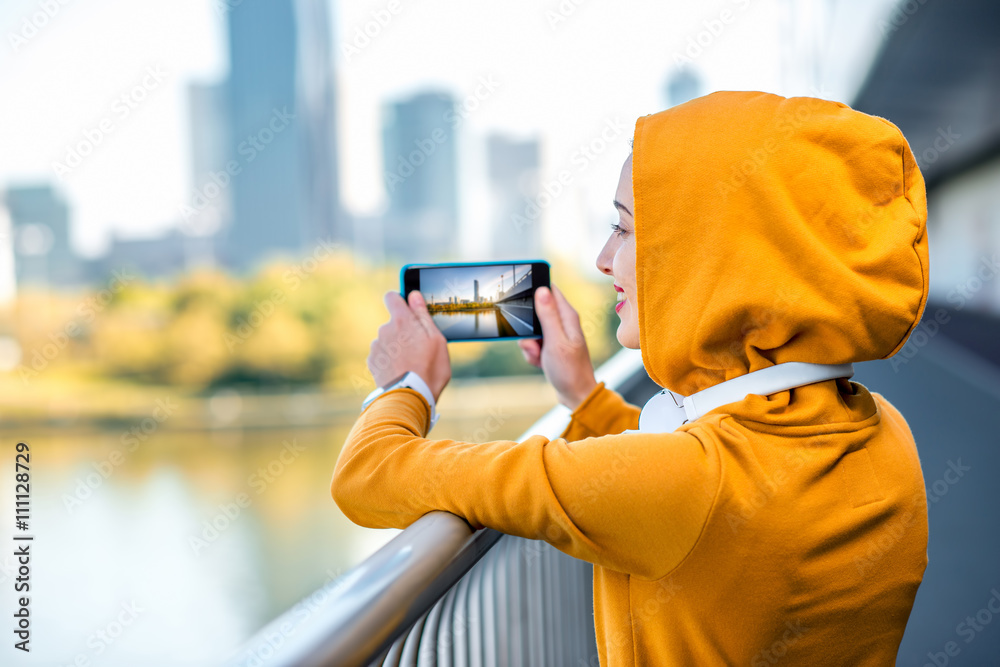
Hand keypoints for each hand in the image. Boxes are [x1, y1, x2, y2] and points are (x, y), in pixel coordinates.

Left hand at [368, 290, 450, 401]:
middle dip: (404, 330)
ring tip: (411, 363)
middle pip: (393, 322)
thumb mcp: (436, 339)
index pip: (392, 297)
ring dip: (396, 346)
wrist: (409, 398)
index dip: (400, 300)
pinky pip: (381, 354)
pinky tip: (401, 370)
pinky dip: (389, 359)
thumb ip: (422, 315)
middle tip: (419, 347)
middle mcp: (385, 330)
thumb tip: (414, 295)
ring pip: (388, 339)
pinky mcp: (372, 362)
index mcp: (402, 320)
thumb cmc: (429, 369)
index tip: (409, 309)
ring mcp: (376, 346)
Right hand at [518, 284, 597, 410]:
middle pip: (536, 313)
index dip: (535, 292)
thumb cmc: (569, 370)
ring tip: (539, 356)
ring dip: (530, 344)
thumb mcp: (555, 341)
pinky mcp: (551, 346)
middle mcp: (563, 323)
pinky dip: (533, 353)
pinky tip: (540, 362)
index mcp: (567, 316)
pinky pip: (534, 344)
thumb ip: (548, 316)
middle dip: (528, 329)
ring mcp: (557, 335)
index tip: (523, 304)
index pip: (550, 290)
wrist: (575, 395)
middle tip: (534, 343)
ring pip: (532, 331)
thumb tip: (542, 290)